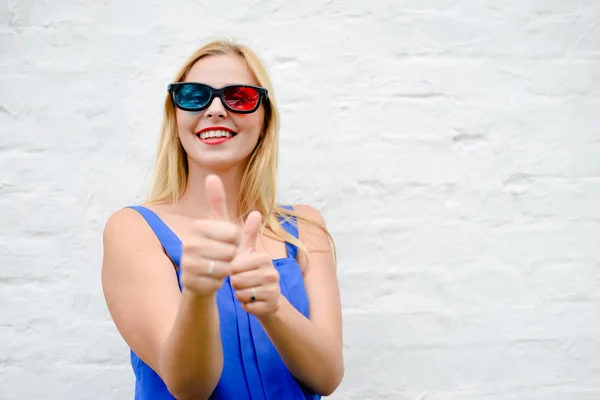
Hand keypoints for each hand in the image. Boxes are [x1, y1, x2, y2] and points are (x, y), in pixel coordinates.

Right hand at [179, 175, 240, 296]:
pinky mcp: (190, 282)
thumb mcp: (219, 225)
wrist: (200, 278)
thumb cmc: (214, 249)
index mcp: (197, 228)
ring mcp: (187, 263)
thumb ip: (217, 202)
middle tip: (224, 257)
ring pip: (225, 267)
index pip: (233, 232)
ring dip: (228, 269)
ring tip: (219, 267)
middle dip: (232, 256)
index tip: (227, 242)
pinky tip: (213, 279)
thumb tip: (211, 176)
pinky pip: (218, 282)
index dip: (236, 240)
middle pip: (230, 250)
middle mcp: (188, 243)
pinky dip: (220, 281)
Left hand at [230, 211, 280, 316]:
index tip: (239, 271)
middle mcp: (272, 273)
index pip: (235, 266)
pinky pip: (248, 307)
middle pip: (237, 281)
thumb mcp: (249, 252)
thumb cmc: (253, 272)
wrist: (268, 299)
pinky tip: (252, 301)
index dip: (232, 271)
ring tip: (247, 290)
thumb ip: (249, 233)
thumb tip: (255, 211)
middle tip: (243, 282)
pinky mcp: (272, 305)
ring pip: (242, 294)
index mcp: (264, 258)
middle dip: (235, 284)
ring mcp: (274, 290)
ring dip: (240, 295)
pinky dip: (247, 306)